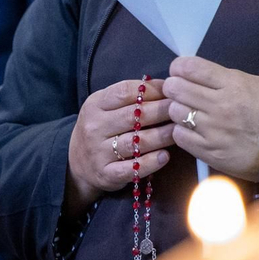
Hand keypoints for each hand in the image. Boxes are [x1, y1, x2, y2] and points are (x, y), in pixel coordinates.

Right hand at [66, 78, 173, 214]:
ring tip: (179, 131)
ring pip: (136, 142)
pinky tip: (165, 156)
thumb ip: (129, 96)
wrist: (76, 163)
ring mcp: (99, 152)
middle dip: (161, 111)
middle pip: (133, 116)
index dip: (151, 90)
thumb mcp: (105, 106)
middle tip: (181, 109)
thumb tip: (165, 85)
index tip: (171, 90)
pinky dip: (150, 163)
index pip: (124, 92)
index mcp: (95, 104)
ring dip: (161, 136)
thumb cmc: (101, 128)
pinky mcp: (106, 174)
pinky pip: (132, 168)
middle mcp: (95, 127)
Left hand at [164, 56, 258, 181]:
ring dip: (177, 109)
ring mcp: (213, 130)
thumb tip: (198, 74)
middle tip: (177, 89)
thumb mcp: (254, 83)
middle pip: (177, 88)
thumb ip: (224, 78)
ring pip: (175, 112)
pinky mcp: (209, 152)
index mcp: (232, 83)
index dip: (179, 67)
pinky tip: (191, 129)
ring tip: (187, 111)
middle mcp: (220, 105)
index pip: (191, 68)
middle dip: (174, 86)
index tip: (178, 70)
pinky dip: (181, 131)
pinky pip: (180, 136)